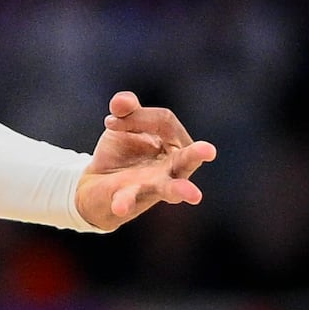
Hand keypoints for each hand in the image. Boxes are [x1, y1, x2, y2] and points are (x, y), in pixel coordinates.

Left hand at [74, 91, 216, 231]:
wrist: (99, 182)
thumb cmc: (123, 151)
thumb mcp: (123, 124)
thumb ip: (125, 109)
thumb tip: (121, 102)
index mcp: (175, 144)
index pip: (166, 122)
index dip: (138, 117)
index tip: (110, 122)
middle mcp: (173, 168)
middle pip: (187, 159)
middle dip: (197, 154)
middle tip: (209, 151)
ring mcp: (155, 186)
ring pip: (171, 188)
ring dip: (180, 190)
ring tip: (194, 196)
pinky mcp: (133, 198)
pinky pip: (130, 200)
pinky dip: (124, 203)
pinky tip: (120, 207)